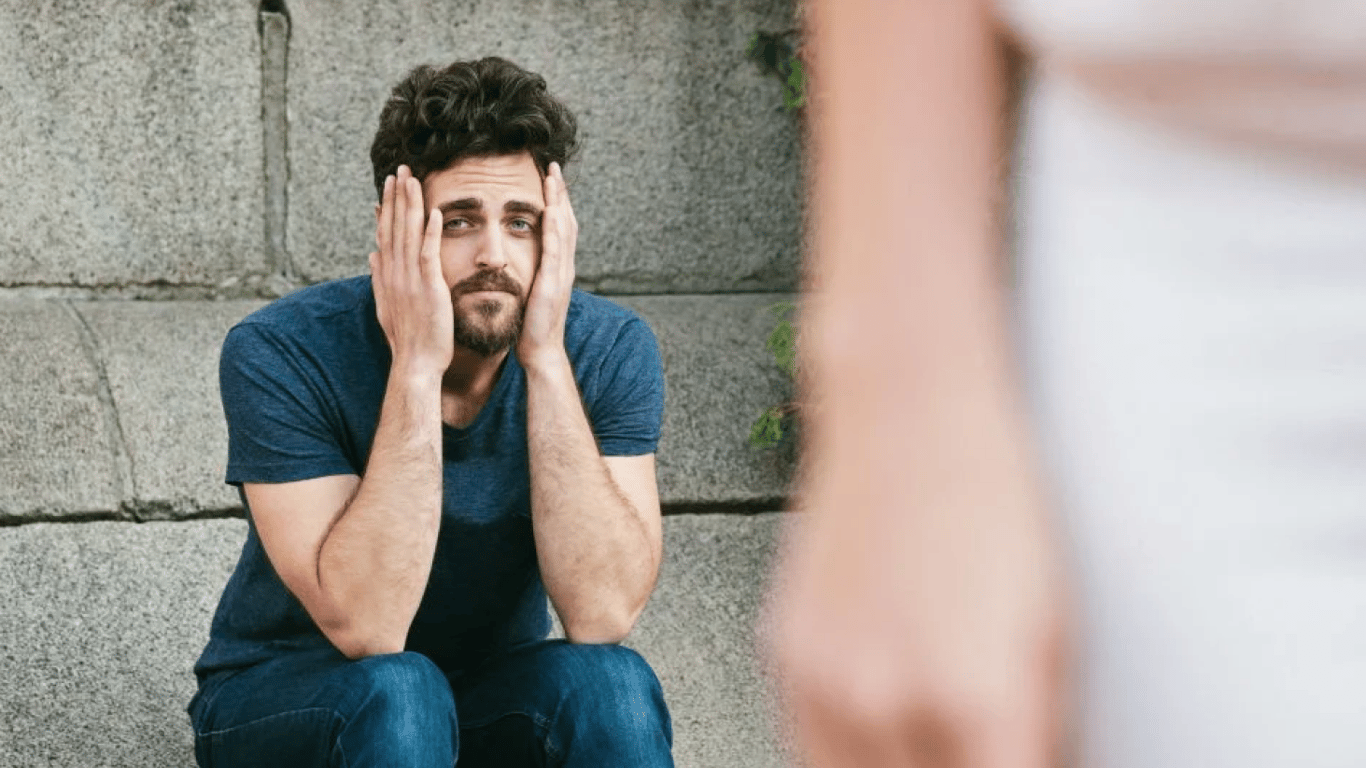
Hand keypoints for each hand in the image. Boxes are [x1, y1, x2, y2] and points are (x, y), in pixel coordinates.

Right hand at [370, 165, 453, 377]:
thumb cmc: (408, 339)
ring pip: (409, 234)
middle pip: (394, 227)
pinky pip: (429, 254)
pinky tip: (434, 211)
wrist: (416, 364)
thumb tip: (373, 255)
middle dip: (396, 196)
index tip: (387, 186)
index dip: (387, 208)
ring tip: (412, 179)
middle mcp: (395, 273)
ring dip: (410, 205)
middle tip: (399, 169)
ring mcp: (410, 279)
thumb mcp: (388, 305)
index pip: (385, 234)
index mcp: (388, 275)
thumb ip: (380, 278)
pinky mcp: (429, 288)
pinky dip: (431, 232)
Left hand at [517, 161, 576, 370]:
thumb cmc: (530, 325)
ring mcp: (561, 274)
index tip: (547, 178)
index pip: (558, 226)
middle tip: (553, 167)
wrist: (539, 351)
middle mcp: (563, 266)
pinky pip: (554, 251)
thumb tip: (518, 258)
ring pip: (563, 229)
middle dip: (560, 193)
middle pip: (565, 220)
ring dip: (559, 202)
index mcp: (556, 266)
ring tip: (553, 179)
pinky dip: (553, 229)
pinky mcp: (552, 284)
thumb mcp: (530, 291)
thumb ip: (529, 271)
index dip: (555, 201)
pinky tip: (548, 211)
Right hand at [767, 480, 1068, 767]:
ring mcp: (823, 683)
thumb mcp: (1052, 635)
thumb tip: (1039, 766)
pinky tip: (883, 725)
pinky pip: (810, 749)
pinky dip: (848, 754)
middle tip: (978, 749)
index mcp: (974, 703)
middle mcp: (886, 702)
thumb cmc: (990, 507)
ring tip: (930, 744)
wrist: (907, 417)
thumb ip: (1041, 733)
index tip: (1022, 762)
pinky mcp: (785, 660)